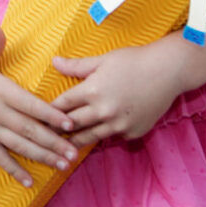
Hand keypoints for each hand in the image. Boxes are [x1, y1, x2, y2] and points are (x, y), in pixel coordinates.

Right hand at [0, 26, 77, 185]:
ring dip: (41, 157)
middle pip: (28, 129)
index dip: (50, 114)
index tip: (69, 123)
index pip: (29, 104)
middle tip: (74, 152)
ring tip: (62, 165)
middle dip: (53, 142)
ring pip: (18, 146)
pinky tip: (30, 182)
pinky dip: (14, 170)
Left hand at [51, 44, 181, 146]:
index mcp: (92, 90)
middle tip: (44, 137)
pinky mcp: (132, 132)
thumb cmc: (134, 60)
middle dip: (57, 131)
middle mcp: (103, 111)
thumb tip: (54, 62)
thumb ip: (77, 66)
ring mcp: (118, 125)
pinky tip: (96, 137)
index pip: (62, 105)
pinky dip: (104, 135)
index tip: (38, 117)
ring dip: (75, 141)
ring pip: (89, 137)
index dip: (48, 111)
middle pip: (72, 125)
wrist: (168, 71)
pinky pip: (113, 137)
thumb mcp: (104, 59)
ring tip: (62, 147)